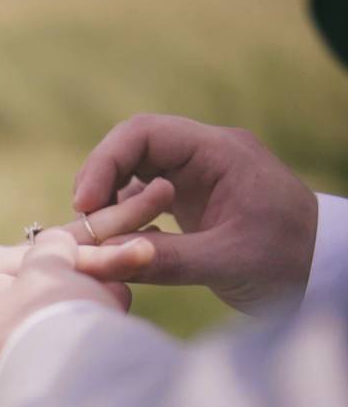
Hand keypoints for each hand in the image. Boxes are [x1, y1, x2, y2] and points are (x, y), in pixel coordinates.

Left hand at [0, 183, 168, 406]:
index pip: (12, 286)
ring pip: (61, 244)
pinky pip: (58, 250)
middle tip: (150, 249)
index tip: (102, 299)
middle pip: (48, 257)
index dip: (54, 290)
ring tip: (164, 205)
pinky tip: (142, 226)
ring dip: (107, 233)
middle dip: (95, 255)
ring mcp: (0, 257)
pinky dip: (97, 240)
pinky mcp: (11, 262)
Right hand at [74, 114, 318, 312]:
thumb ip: (164, 260)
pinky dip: (125, 217)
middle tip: (82, 222)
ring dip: (110, 200)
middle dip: (100, 180)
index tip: (85, 204)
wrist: (325, 273)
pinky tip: (120, 244)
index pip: (144, 133)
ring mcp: (197, 178)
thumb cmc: (290, 261)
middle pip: (132, 148)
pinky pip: (144, 198)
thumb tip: (102, 259)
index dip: (105, 163)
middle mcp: (204, 157)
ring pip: (134, 173)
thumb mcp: (227, 263)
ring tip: (98, 236)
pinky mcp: (192, 202)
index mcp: (219, 153)